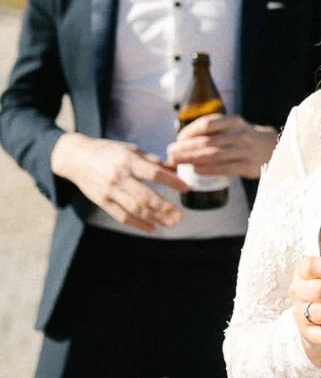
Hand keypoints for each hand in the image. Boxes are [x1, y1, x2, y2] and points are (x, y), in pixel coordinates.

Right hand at [50, 132, 186, 232]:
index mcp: (128, 160)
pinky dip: (138, 224)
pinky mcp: (102, 201)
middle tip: (180, 216)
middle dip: (164, 207)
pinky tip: (152, 228)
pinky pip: (122, 216)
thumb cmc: (108, 151)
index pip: (154, 173)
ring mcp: (109, 191)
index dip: (172, 181)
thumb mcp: (130, 149)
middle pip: (145, 196)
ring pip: (135, 209)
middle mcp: (119, 177)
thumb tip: (174, 167)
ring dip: (155, 218)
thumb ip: (151, 160)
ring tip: (171, 224)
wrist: (76, 157)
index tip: (187, 188)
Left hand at [166, 114, 277, 180]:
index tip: (177, 140)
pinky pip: (225, 169)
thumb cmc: (244, 139)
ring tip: (178, 163)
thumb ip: (212, 130)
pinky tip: (196, 171)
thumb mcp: (233, 127)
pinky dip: (209, 170)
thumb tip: (180, 136)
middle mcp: (240, 134)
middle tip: (171, 154)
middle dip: (185, 149)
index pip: (208, 124)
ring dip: (192, 159)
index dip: (190, 132)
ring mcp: (245, 151)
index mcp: (234, 122)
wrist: (273, 149)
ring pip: (214, 155)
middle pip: (207, 141)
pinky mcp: (248, 166)